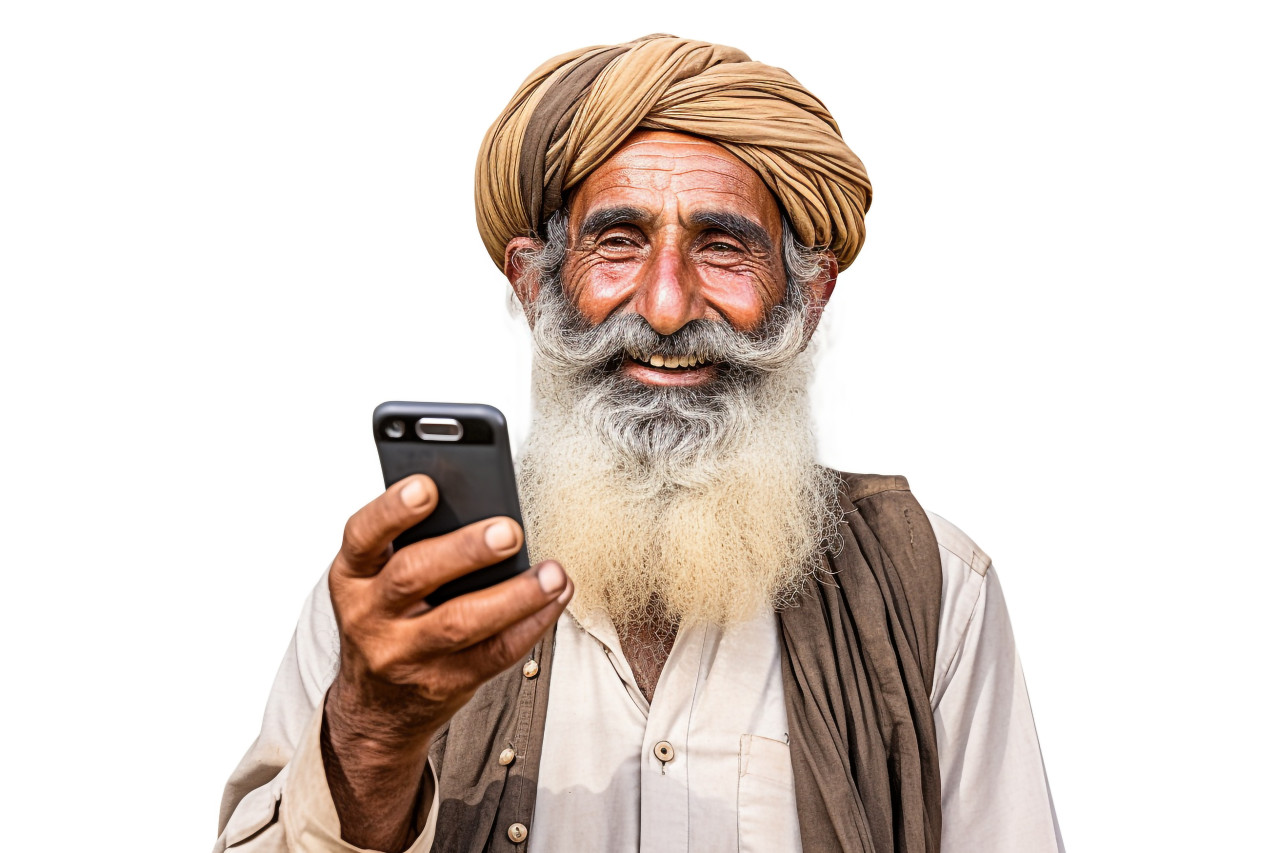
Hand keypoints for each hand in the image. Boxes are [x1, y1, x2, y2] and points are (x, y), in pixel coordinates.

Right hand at [321, 474, 571, 849]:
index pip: (363, 535)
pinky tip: (554, 600)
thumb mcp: (377, 580)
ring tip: (552, 574)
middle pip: (414, 575)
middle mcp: (369, 615)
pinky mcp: (444, 683)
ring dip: (514, 596)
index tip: (427, 485)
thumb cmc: (388, 620)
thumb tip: (481, 503)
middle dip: (465, 550)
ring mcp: (405, 654)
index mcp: (352, 576)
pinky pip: (494, 654)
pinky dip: (531, 625)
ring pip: (461, 622)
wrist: (376, 707)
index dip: (392, 509)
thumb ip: (415, 543)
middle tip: (509, 531)